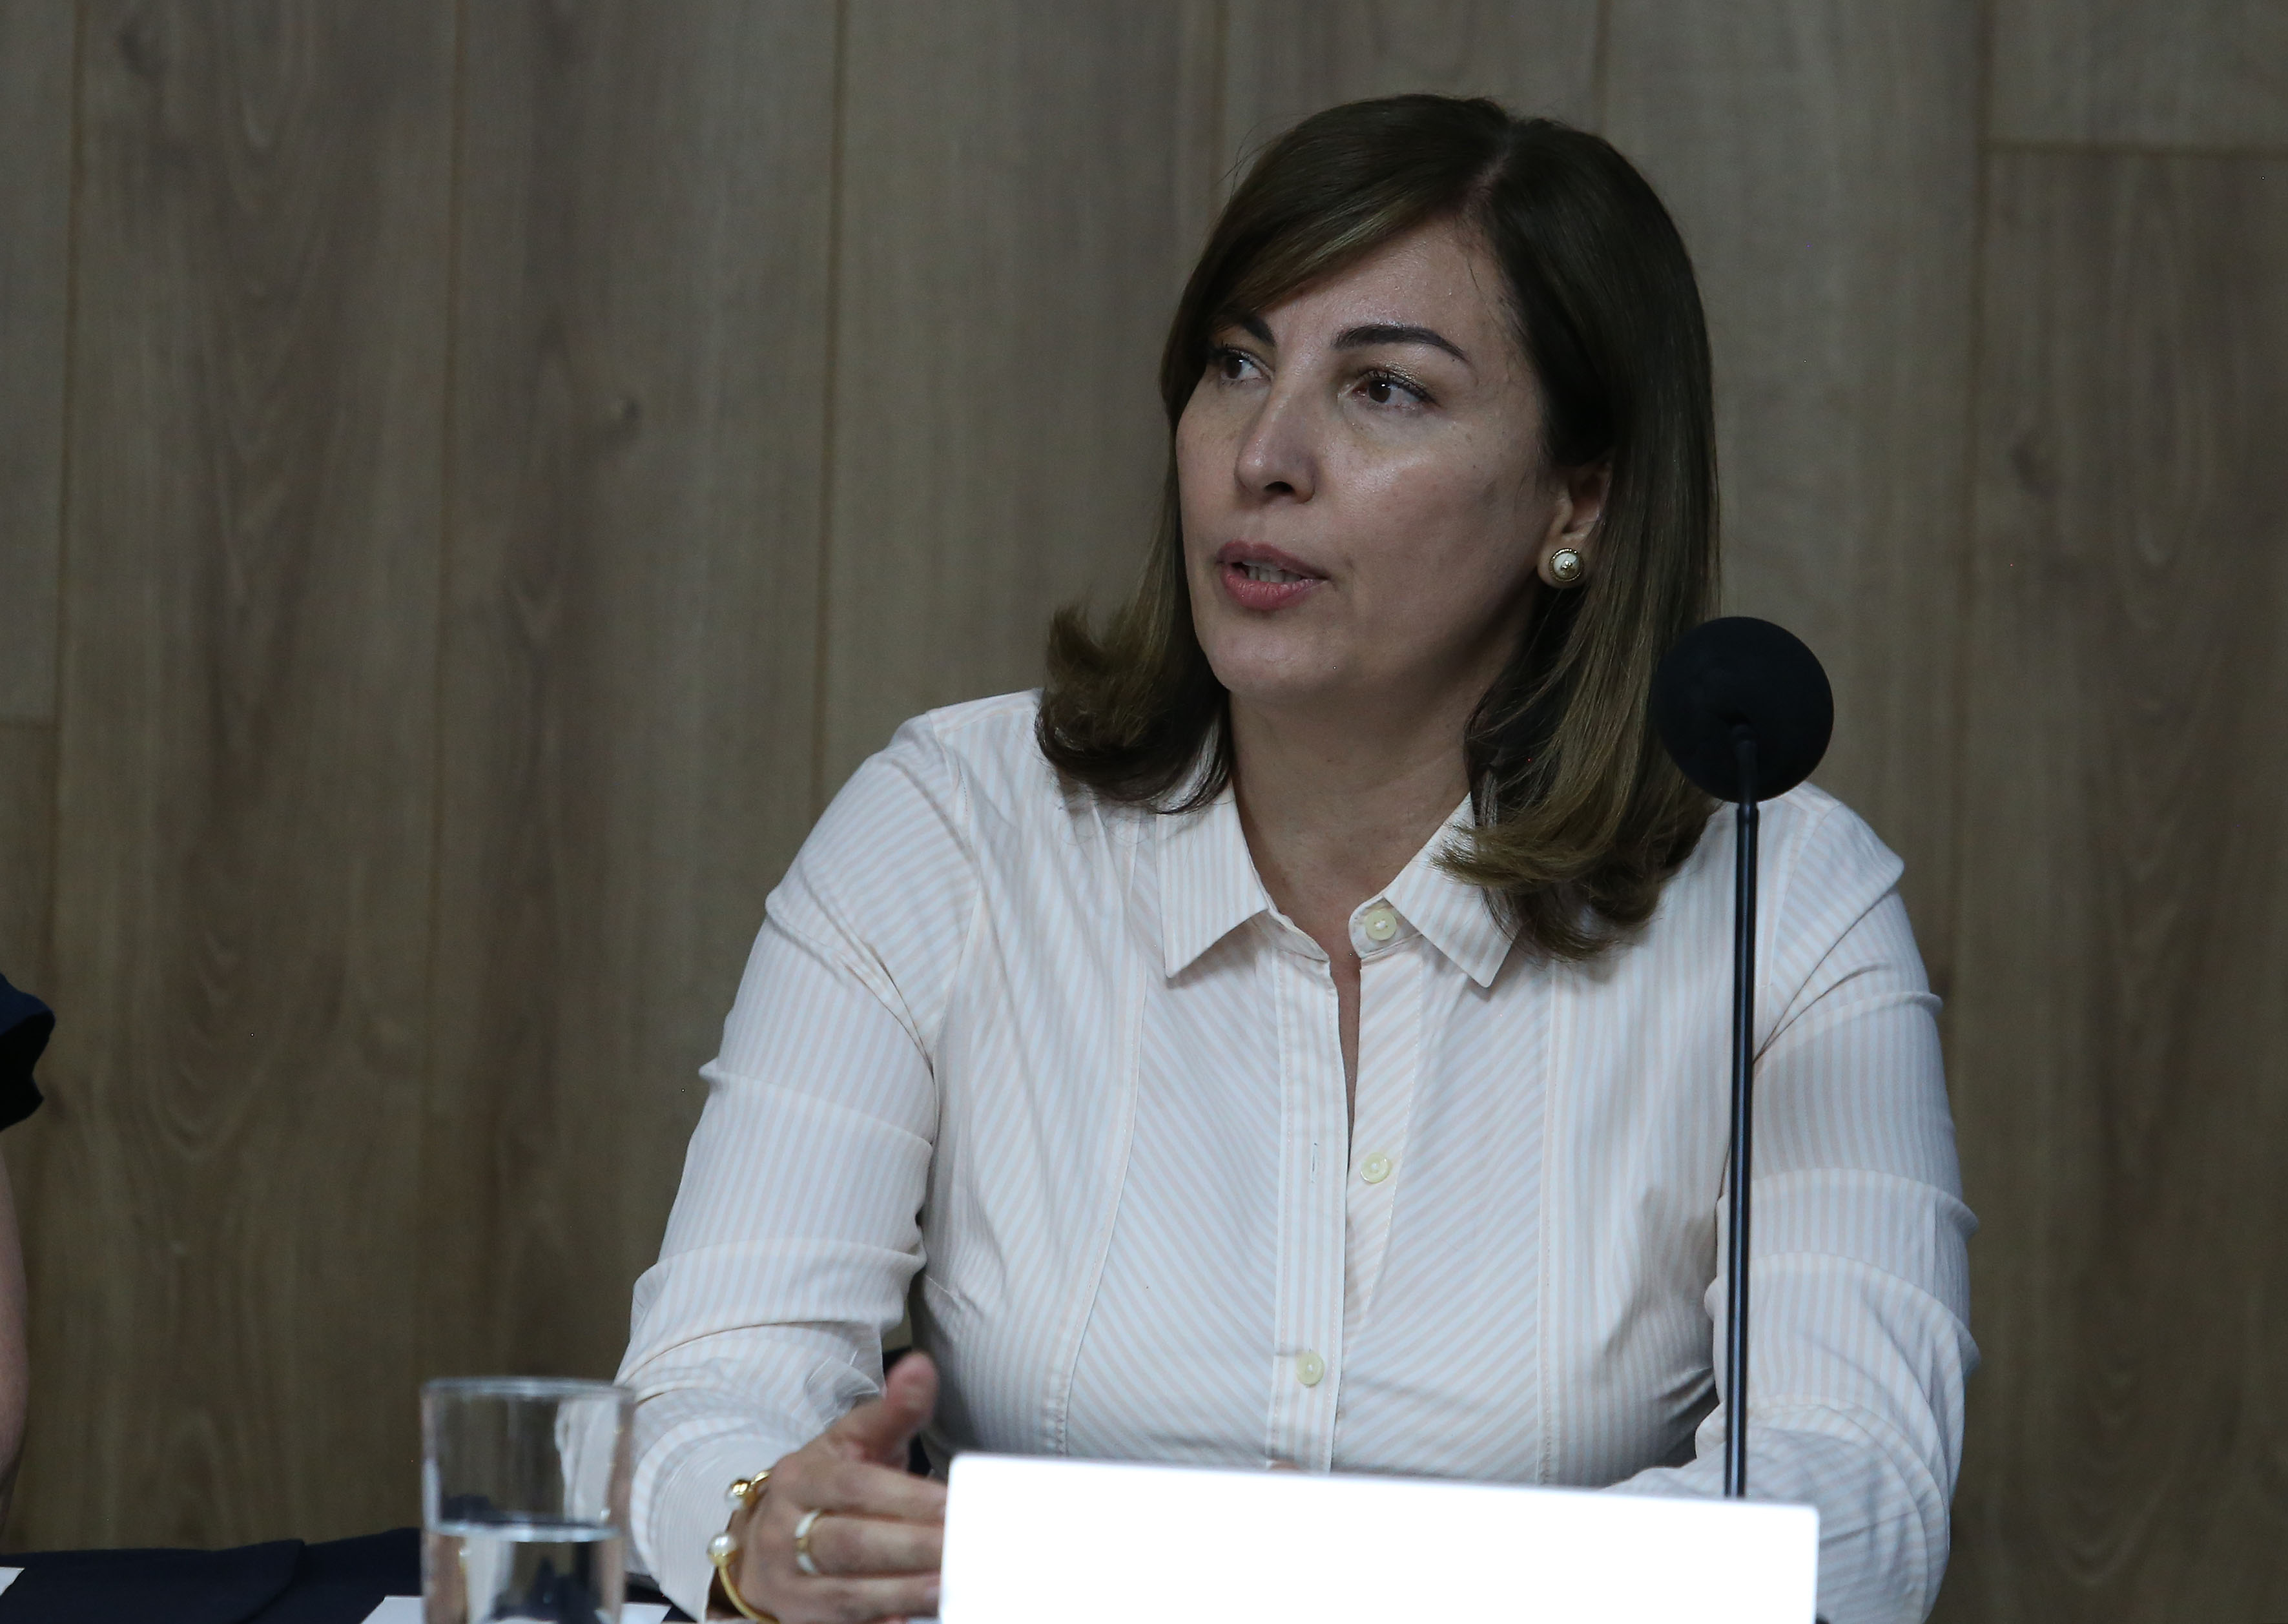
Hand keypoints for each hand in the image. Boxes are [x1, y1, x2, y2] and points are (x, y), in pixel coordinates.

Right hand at [719, 1353, 945, 1622]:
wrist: (764, 1540)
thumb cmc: (826, 1485)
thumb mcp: (851, 1441)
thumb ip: (893, 1410)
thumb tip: (920, 1366)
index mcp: (800, 1479)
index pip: (855, 1487)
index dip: (905, 1498)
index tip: (953, 1505)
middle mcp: (783, 1532)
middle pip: (852, 1544)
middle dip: (912, 1549)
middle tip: (964, 1548)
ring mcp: (787, 1584)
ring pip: (846, 1593)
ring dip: (903, 1593)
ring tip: (951, 1585)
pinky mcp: (798, 1621)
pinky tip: (908, 1623)